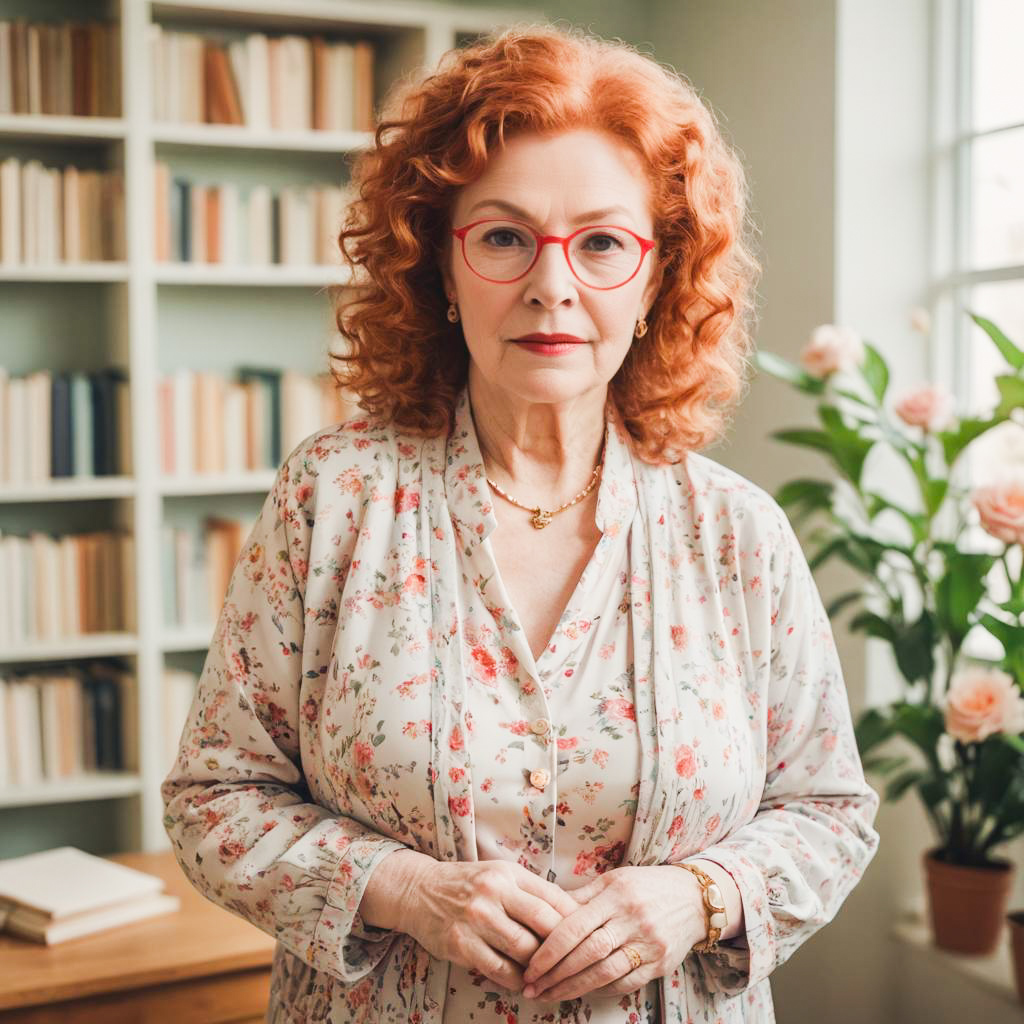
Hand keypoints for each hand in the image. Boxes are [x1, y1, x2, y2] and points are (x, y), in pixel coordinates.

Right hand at [398, 859, 580, 993]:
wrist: (419, 891)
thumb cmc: (468, 884)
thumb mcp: (500, 875)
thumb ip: (531, 892)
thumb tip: (573, 913)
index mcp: (508, 873)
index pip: (554, 898)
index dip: (575, 920)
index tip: (588, 935)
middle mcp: (494, 892)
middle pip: (545, 925)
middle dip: (563, 947)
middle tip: (576, 961)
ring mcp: (477, 919)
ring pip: (525, 950)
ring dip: (541, 968)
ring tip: (552, 976)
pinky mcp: (461, 944)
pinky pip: (500, 970)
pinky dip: (517, 980)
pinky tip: (524, 982)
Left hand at [521, 865, 706, 1001]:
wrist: (694, 898)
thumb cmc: (646, 886)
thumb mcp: (613, 880)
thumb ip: (581, 897)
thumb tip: (545, 909)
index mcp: (615, 896)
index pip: (575, 926)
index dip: (549, 950)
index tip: (530, 966)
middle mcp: (631, 920)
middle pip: (587, 953)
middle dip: (555, 974)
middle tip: (532, 988)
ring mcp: (648, 944)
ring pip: (605, 972)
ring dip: (573, 988)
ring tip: (550, 995)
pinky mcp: (660, 964)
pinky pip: (625, 983)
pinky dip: (601, 990)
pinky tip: (582, 992)